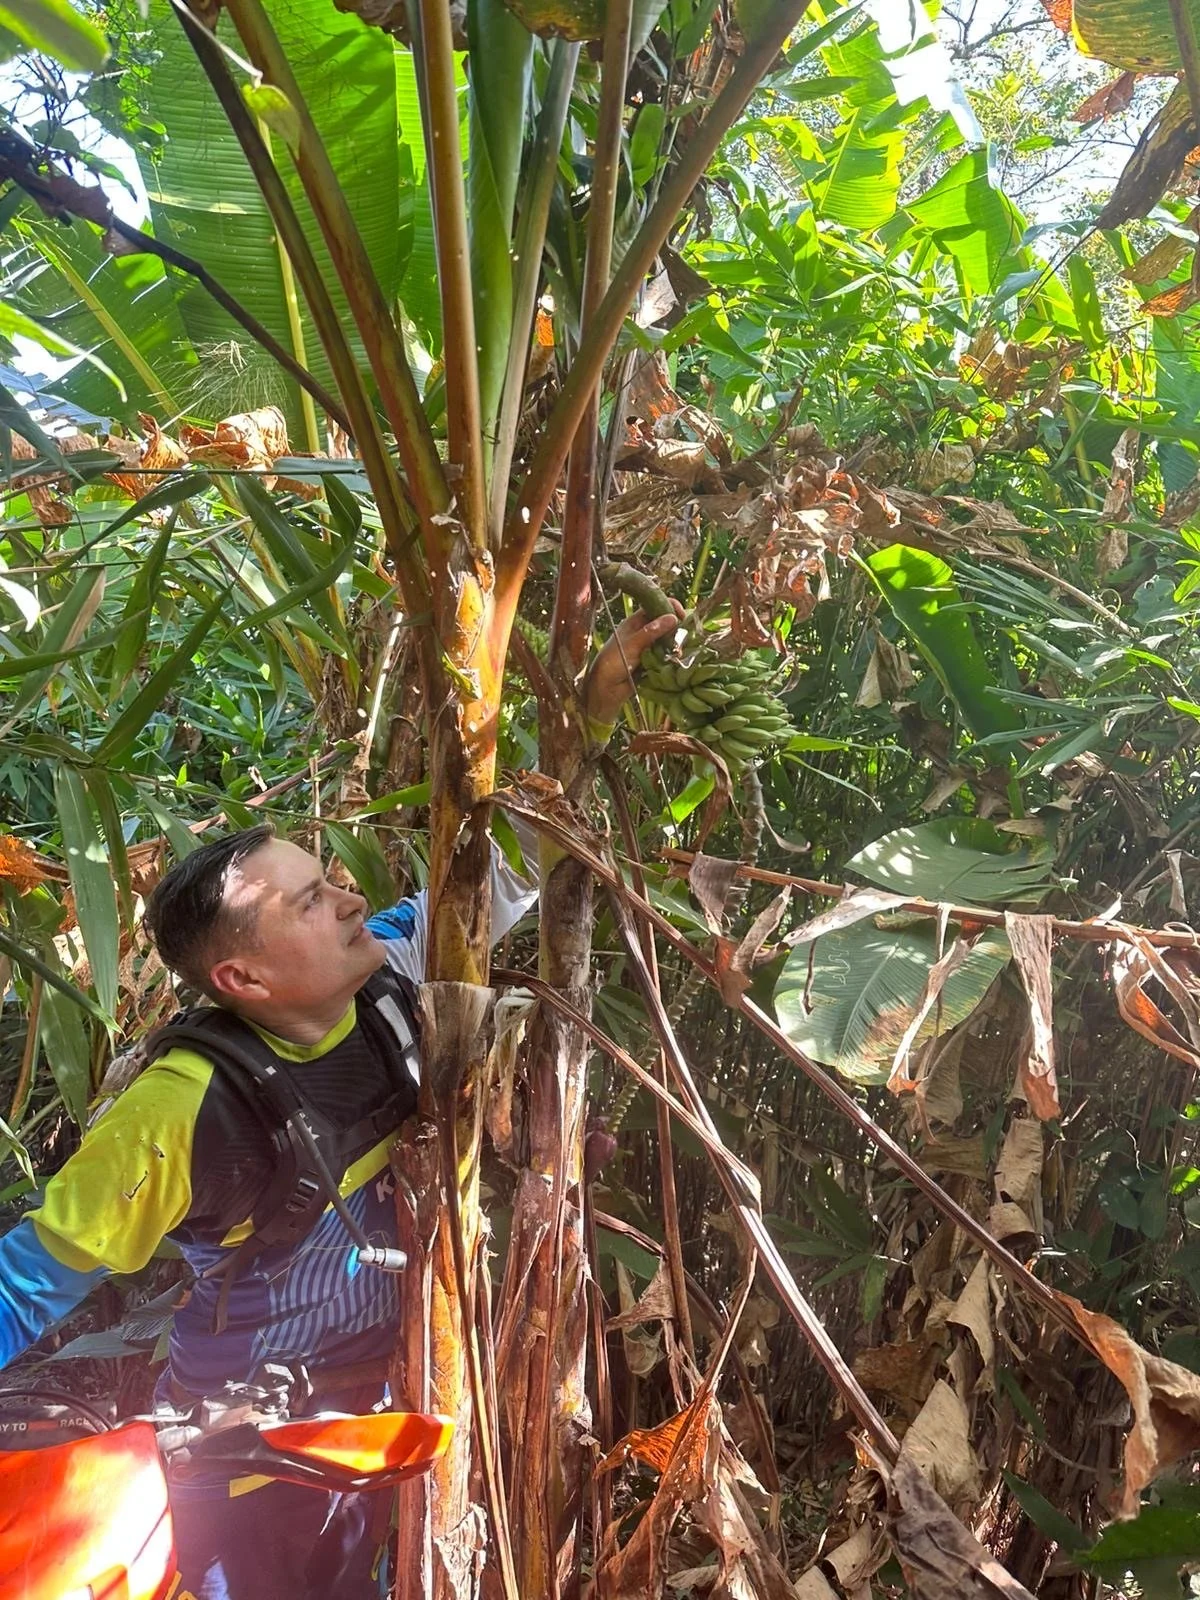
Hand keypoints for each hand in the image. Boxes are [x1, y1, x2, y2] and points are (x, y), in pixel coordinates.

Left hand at [584, 605, 683, 726]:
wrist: (606, 689)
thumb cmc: (612, 662)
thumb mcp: (632, 644)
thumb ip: (651, 632)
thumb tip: (673, 618)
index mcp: (635, 622)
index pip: (655, 606)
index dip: (669, 606)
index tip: (681, 615)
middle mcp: (643, 632)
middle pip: (665, 623)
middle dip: (676, 627)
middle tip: (684, 635)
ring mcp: (649, 647)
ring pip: (668, 640)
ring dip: (676, 643)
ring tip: (682, 649)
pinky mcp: (653, 661)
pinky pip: (667, 655)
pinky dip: (673, 656)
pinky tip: (679, 659)